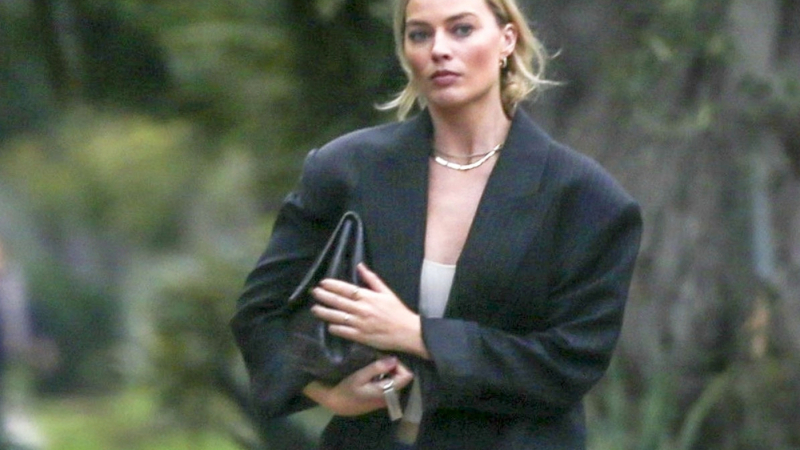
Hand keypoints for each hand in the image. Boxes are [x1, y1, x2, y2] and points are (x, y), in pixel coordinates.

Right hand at [302, 356, 412, 415]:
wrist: (337, 404)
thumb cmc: (347, 390)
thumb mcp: (360, 376)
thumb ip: (377, 368)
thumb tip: (394, 359)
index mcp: (387, 391)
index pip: (407, 376)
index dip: (400, 365)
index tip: (386, 360)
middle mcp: (391, 397)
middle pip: (403, 378)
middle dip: (393, 367)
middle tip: (379, 361)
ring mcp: (387, 399)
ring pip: (396, 380)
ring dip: (388, 372)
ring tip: (375, 366)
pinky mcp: (382, 399)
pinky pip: (390, 384)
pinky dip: (385, 377)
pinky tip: (373, 374)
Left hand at [311, 264, 430, 358]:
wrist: (408, 332)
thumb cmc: (398, 311)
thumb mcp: (387, 292)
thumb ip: (372, 279)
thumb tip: (360, 266)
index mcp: (368, 297)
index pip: (346, 289)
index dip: (333, 285)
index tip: (323, 283)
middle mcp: (362, 309)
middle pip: (338, 301)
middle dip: (324, 296)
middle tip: (314, 292)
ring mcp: (360, 324)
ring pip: (337, 317)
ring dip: (324, 312)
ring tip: (315, 308)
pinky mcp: (360, 337)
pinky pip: (343, 331)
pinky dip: (335, 328)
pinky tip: (328, 325)